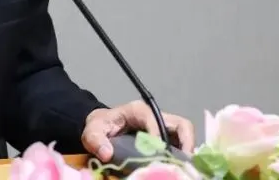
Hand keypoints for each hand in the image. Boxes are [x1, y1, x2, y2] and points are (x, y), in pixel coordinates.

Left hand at [81, 102, 195, 160]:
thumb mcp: (92, 131)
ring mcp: (162, 127)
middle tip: (185, 163)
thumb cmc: (99, 126)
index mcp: (138, 111)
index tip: (159, 154)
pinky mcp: (165, 138)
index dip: (159, 136)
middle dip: (186, 142)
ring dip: (186, 151)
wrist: (101, 127)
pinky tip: (179, 167)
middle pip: (180, 124)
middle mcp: (155, 117)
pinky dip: (183, 156)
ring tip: (185, 168)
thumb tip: (107, 153)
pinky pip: (180, 144)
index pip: (155, 119)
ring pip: (184, 134)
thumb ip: (95, 140)